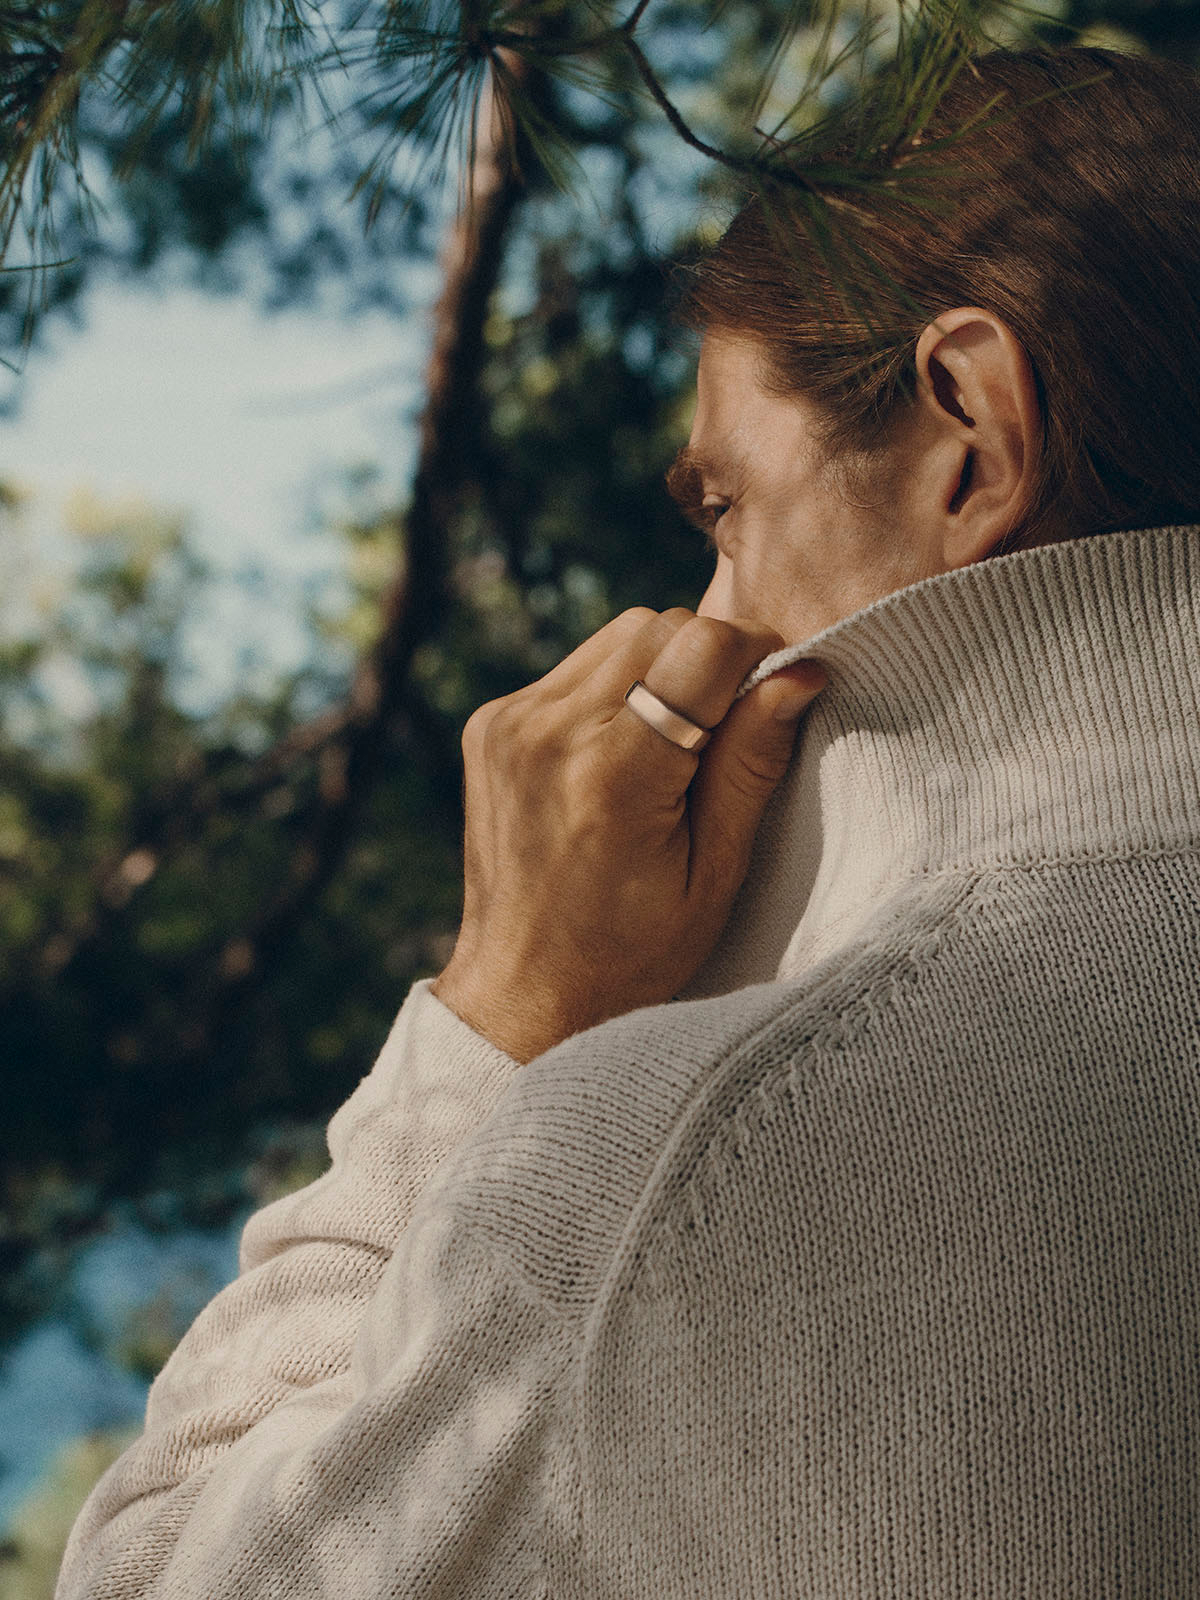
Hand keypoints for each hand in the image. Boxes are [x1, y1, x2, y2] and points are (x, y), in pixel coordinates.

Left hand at [432, 607, 826, 1060]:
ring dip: (658, 670)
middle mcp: (550, 734)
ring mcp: (510, 722)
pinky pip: (577, 664)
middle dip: (705, 665)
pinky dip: (613, 690)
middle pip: (660, 625)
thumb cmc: (633, 951)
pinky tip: (619, 755)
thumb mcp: (716, 872)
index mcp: (612, 777)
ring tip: (665, 752)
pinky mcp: (491, 721)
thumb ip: (752, 764)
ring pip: (619, 634)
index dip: (752, 660)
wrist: (523, 989)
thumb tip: (802, 673)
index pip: (702, 646)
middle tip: (716, 741)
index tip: (766, 702)